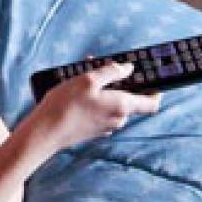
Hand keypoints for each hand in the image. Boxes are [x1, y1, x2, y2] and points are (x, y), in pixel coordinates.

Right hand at [25, 60, 159, 151]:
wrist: (45, 133)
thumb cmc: (66, 106)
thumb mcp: (88, 79)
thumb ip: (111, 71)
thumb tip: (128, 68)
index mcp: (122, 106)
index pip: (152, 103)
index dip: (156, 90)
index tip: (150, 79)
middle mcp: (118, 119)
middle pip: (129, 99)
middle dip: (119, 83)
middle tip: (102, 68)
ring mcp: (105, 127)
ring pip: (112, 105)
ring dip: (103, 90)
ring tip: (82, 77)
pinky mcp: (92, 131)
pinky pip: (100, 112)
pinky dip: (94, 101)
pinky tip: (76, 93)